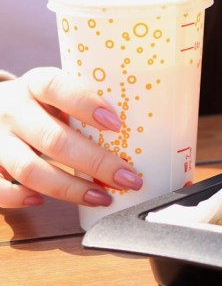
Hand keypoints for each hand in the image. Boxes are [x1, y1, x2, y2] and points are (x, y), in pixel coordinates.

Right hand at [0, 67, 142, 207]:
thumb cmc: (41, 104)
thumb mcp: (59, 94)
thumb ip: (88, 107)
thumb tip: (145, 132)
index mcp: (36, 84)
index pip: (57, 87)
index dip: (85, 104)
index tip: (116, 125)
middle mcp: (13, 109)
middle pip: (53, 139)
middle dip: (95, 163)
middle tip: (128, 178)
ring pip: (29, 169)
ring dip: (70, 188)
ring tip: (102, 197)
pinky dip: (18, 198)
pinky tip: (42, 201)